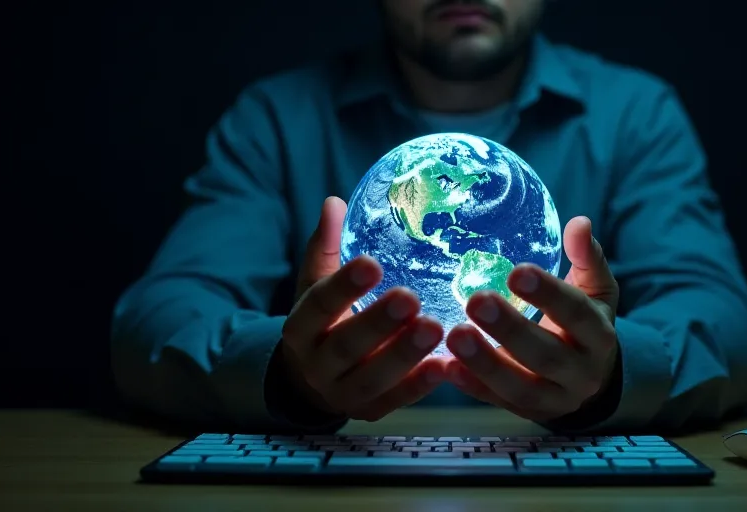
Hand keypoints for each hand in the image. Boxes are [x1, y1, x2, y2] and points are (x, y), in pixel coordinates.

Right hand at [274, 197, 445, 420]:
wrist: (312, 380)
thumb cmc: (324, 320)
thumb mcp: (316, 284)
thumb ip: (326, 246)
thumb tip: (335, 201)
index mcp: (300, 327)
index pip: (317, 305)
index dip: (343, 286)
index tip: (372, 263)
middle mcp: (315, 364)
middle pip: (345, 346)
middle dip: (378, 323)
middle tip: (411, 298)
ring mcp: (340, 394)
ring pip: (371, 379)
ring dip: (404, 355)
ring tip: (436, 327)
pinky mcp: (368, 413)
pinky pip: (393, 403)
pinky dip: (418, 387)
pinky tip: (446, 367)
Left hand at [444, 216, 619, 420]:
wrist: (592, 378)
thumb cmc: (586, 323)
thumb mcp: (596, 290)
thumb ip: (587, 258)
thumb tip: (579, 223)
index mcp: (599, 336)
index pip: (578, 315)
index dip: (549, 295)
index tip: (517, 271)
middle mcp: (582, 373)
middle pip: (547, 355)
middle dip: (510, 330)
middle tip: (475, 300)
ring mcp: (555, 399)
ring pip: (521, 387)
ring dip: (485, 363)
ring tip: (453, 334)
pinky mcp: (528, 414)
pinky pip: (498, 403)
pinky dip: (472, 387)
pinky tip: (445, 367)